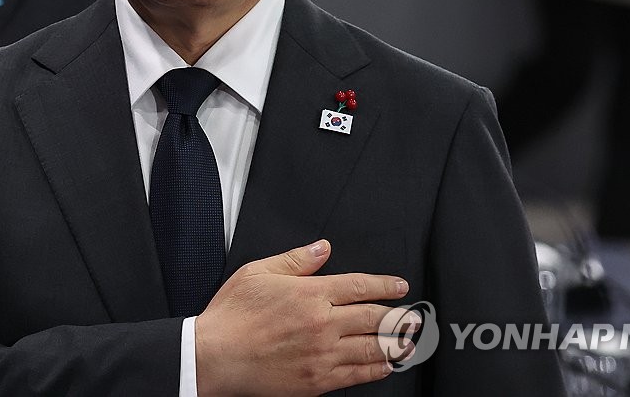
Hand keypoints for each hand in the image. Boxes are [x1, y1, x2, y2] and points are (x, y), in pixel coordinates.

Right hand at [195, 240, 413, 395]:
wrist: (214, 357)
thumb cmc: (232, 316)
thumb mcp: (258, 273)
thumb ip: (295, 260)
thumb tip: (322, 248)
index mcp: (309, 295)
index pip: (360, 287)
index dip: (385, 286)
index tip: (399, 287)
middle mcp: (321, 324)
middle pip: (374, 318)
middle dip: (400, 316)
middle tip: (415, 317)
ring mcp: (321, 355)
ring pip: (371, 348)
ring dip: (395, 344)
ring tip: (409, 341)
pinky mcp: (316, 381)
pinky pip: (357, 375)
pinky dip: (376, 369)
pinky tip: (385, 366)